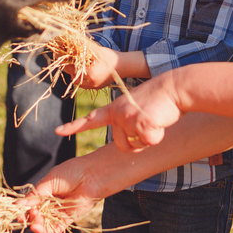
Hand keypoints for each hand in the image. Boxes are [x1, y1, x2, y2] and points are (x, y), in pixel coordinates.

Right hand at [23, 155, 105, 232]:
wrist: (92, 176)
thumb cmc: (71, 172)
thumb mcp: (49, 181)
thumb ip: (35, 195)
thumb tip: (17, 205)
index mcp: (44, 191)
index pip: (30, 203)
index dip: (23, 210)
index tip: (17, 214)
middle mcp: (51, 202)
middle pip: (36, 215)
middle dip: (30, 217)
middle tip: (30, 216)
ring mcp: (59, 211)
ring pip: (45, 223)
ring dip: (37, 225)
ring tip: (35, 222)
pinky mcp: (69, 219)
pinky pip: (57, 229)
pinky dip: (48, 232)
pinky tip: (41, 230)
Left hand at [57, 68, 187, 151]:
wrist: (174, 87)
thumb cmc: (159, 99)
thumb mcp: (136, 106)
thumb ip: (127, 120)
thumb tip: (128, 142)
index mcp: (114, 108)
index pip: (90, 119)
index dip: (73, 127)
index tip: (58, 131)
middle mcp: (117, 113)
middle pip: (122, 145)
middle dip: (137, 143)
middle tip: (148, 125)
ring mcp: (127, 118)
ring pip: (136, 146)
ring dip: (147, 139)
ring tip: (154, 120)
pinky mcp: (140, 123)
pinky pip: (150, 142)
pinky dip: (157, 136)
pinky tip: (160, 122)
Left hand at [67, 40, 119, 88]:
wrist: (124, 66)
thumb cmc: (110, 56)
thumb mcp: (96, 50)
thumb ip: (84, 46)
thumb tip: (72, 40)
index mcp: (90, 73)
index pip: (70, 67)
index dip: (64, 59)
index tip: (59, 53)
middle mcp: (90, 82)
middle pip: (72, 74)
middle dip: (67, 66)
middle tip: (64, 58)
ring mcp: (93, 86)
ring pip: (76, 80)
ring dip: (72, 72)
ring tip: (71, 63)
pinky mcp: (95, 87)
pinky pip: (82, 84)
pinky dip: (79, 77)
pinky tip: (80, 69)